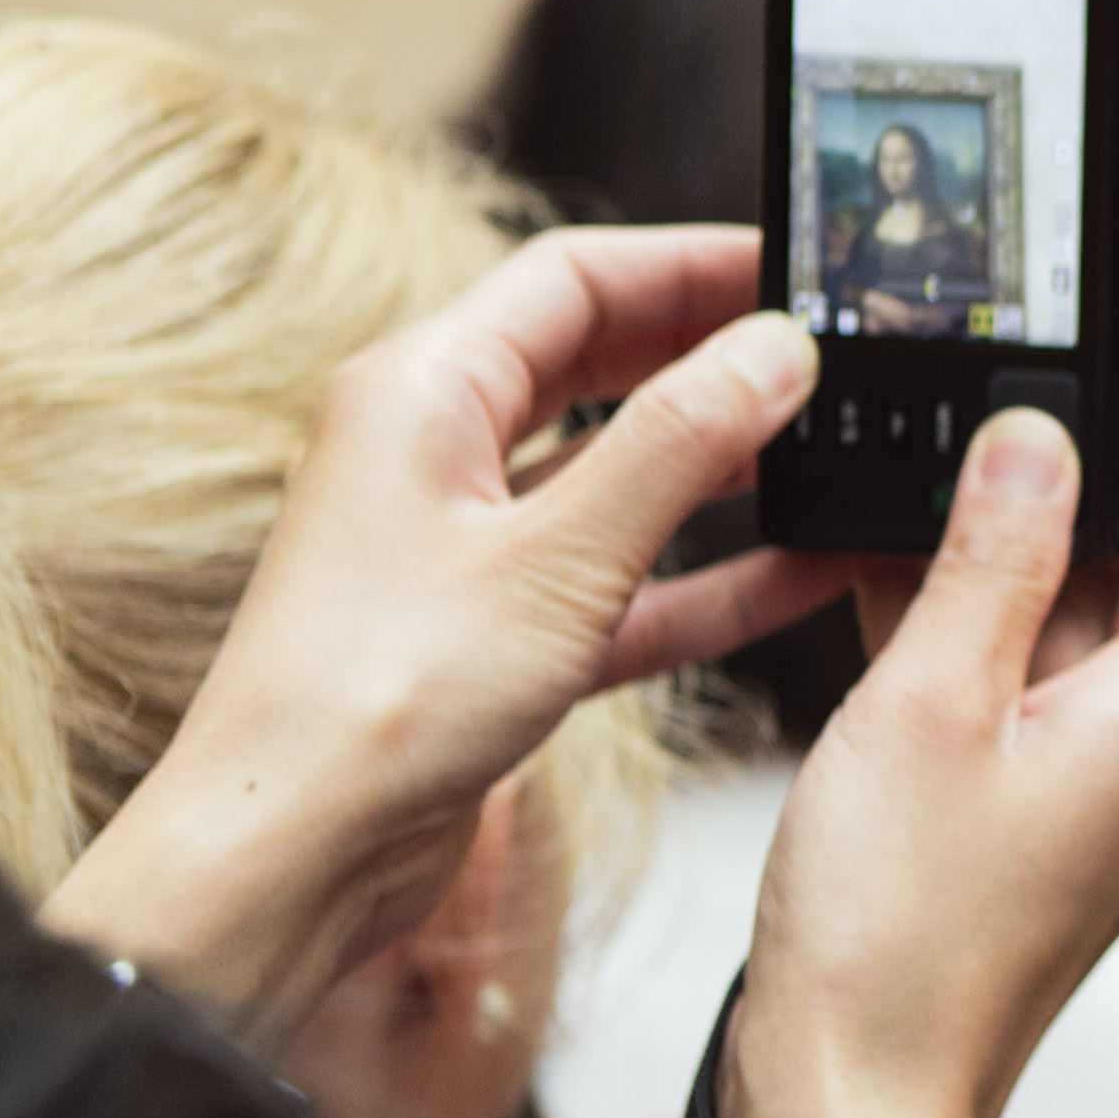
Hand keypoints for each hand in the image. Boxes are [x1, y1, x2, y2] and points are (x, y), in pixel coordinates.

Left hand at [45, 227, 846, 1051]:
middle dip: (714, 351)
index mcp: (419, 391)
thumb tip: (774, 349)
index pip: (577, 278)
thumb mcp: (557, 557)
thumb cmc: (373, 701)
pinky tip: (799, 574)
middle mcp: (430, 451)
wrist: (287, 856)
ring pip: (614, 471)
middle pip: (597, 361)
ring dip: (721, 462)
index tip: (795, 268)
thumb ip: (678, 445)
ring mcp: (460, 543)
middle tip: (828, 351)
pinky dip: (706, 572)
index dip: (692, 260)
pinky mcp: (490, 631)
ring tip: (831, 449)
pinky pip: (620, 577)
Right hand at [708, 378, 1118, 1117]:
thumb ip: (987, 559)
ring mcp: (1105, 795)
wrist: (851, 1110)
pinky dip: (978, 626)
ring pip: (1102, 631)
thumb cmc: (899, 945)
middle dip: (1109, 488)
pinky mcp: (1038, 829)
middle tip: (1014, 428)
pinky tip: (886, 581)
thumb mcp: (927, 707)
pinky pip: (1035, 691)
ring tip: (928, 491)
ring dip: (1026, 553)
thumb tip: (1036, 441)